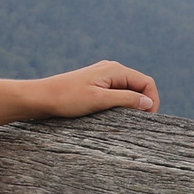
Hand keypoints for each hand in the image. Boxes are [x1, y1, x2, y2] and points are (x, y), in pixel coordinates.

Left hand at [36, 61, 158, 118]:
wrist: (41, 97)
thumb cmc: (67, 98)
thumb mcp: (99, 100)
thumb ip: (126, 99)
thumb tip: (148, 102)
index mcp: (115, 70)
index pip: (146, 82)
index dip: (152, 100)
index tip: (148, 120)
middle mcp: (111, 70)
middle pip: (139, 86)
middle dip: (143, 103)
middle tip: (138, 123)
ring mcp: (103, 77)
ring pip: (128, 91)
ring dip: (131, 105)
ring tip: (125, 121)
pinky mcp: (96, 86)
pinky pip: (116, 94)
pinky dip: (120, 104)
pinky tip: (113, 116)